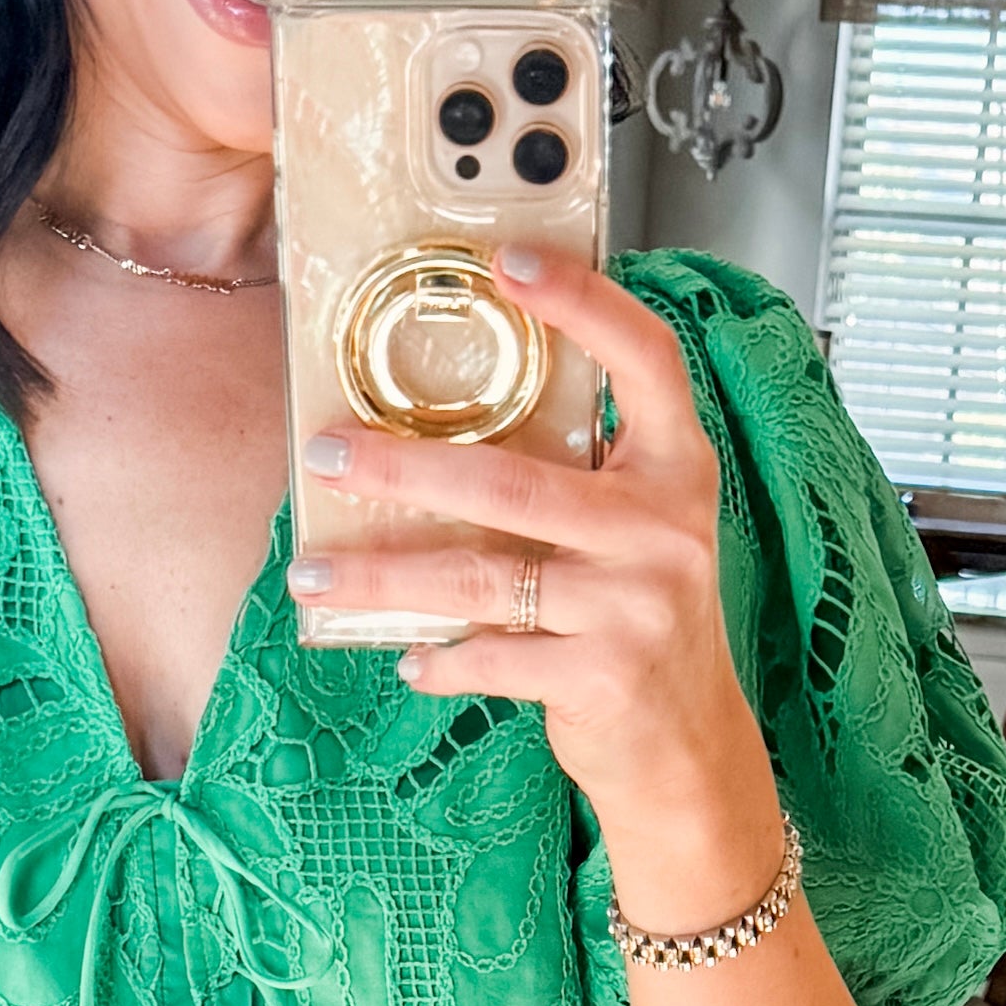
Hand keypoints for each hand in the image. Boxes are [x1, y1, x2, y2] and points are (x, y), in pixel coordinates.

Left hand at [288, 248, 782, 896]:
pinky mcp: (604, 677)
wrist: (691, 745)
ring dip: (385, 576)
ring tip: (314, 571)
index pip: (644, 358)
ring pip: (484, 579)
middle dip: (405, 468)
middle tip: (327, 453)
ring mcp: (637, 606)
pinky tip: (404, 656)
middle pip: (514, 482)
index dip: (582, 302)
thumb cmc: (644, 617)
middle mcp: (664, 530)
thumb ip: (574, 473)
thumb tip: (445, 427)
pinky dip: (439, 660)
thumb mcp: (633, 529)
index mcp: (676, 468)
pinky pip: (494, 659)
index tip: (508, 260)